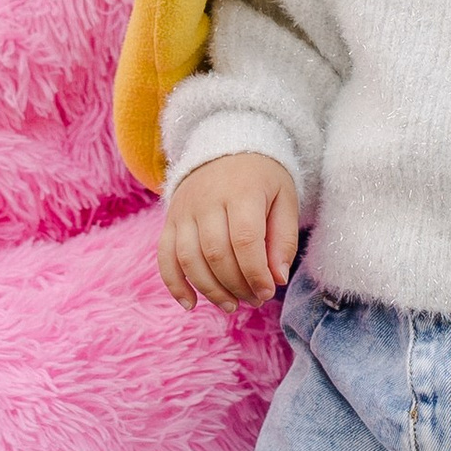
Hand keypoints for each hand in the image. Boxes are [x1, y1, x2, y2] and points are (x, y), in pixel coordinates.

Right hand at [160, 152, 298, 308]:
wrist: (226, 145)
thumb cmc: (262, 178)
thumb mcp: (285, 199)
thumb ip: (283, 239)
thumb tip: (276, 279)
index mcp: (241, 191)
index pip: (244, 240)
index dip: (255, 273)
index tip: (267, 292)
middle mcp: (207, 199)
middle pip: (216, 254)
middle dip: (237, 286)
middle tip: (254, 300)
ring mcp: (184, 210)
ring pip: (189, 260)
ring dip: (210, 290)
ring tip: (231, 305)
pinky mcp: (170, 220)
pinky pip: (165, 256)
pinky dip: (174, 284)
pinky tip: (190, 304)